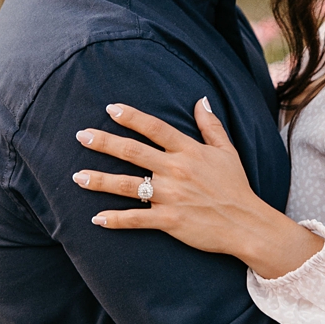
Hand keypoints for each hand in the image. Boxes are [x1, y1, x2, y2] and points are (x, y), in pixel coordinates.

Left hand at [72, 99, 321, 275]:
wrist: (247, 223)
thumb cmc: (236, 186)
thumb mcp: (228, 151)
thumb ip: (211, 125)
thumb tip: (201, 100)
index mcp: (190, 151)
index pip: (156, 128)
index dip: (132, 117)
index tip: (111, 109)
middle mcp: (177, 170)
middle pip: (133, 152)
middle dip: (104, 142)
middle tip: (81, 135)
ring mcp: (171, 196)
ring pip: (127, 185)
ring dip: (100, 180)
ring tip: (77, 177)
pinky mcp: (169, 220)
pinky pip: (136, 219)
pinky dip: (116, 219)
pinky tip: (97, 218)